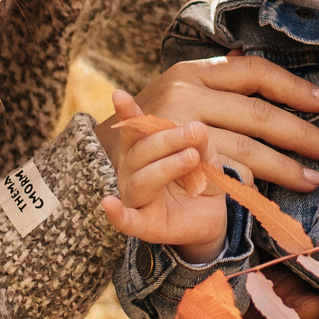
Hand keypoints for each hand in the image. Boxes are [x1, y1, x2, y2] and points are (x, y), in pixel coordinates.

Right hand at [96, 91, 228, 255]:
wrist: (209, 217)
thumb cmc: (199, 179)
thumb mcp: (205, 155)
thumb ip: (199, 142)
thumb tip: (197, 129)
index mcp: (143, 148)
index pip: (134, 129)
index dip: (127, 113)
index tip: (118, 94)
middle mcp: (132, 170)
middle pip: (141, 151)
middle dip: (168, 139)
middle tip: (195, 131)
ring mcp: (135, 197)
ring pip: (142, 179)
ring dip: (166, 166)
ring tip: (191, 157)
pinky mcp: (143, 224)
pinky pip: (126, 220)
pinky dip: (117, 214)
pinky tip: (108, 204)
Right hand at [134, 55, 318, 192]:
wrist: (104, 153)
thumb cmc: (156, 119)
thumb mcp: (182, 89)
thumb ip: (220, 80)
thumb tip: (260, 60)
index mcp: (192, 73)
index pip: (255, 72)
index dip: (294, 86)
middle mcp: (182, 96)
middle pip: (257, 114)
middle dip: (301, 134)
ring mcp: (172, 132)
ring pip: (244, 151)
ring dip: (284, 168)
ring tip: (313, 180)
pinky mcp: (168, 166)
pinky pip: (220, 178)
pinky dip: (249, 187)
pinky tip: (270, 197)